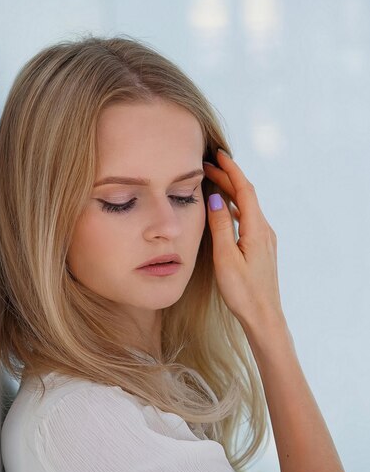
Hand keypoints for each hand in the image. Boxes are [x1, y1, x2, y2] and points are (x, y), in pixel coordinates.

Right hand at [203, 149, 284, 330]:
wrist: (264, 317)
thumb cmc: (243, 292)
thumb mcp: (226, 257)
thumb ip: (221, 226)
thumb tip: (216, 197)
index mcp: (257, 229)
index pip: (245, 190)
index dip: (231, 170)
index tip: (218, 154)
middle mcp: (265, 230)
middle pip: (247, 195)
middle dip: (228, 177)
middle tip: (207, 166)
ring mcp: (265, 239)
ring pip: (248, 207)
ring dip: (232, 192)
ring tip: (213, 182)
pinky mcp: (262, 248)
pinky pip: (248, 219)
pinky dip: (235, 207)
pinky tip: (226, 210)